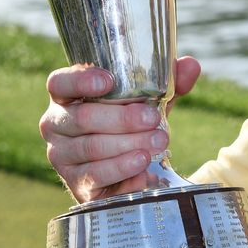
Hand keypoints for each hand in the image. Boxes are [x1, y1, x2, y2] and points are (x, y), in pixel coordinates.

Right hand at [39, 56, 200, 201]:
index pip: (59, 83)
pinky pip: (97, 176)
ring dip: (128, 146)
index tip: (109, 81)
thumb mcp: (148, 103)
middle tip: (154, 120)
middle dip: (123, 119)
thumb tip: (190, 65)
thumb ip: (168, 84)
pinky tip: (144, 169)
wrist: (125, 171)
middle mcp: (56, 124)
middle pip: (83, 118)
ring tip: (157, 143)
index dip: (80, 80)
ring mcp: (61, 155)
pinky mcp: (73, 182)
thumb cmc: (130, 126)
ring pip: (92, 147)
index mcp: (67, 97)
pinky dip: (123, 171)